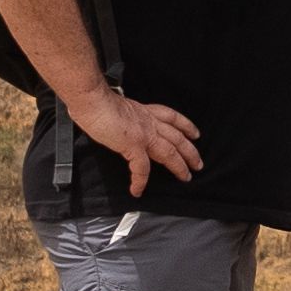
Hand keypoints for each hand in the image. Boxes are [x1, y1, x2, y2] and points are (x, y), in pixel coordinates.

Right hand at [64, 85, 201, 196]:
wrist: (92, 100)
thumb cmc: (97, 101)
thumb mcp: (118, 106)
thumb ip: (125, 116)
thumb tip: (119, 124)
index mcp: (144, 111)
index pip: (171, 117)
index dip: (185, 125)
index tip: (194, 133)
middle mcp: (148, 121)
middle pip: (177, 137)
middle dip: (190, 151)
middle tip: (198, 163)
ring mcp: (143, 133)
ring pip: (170, 152)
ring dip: (179, 165)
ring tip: (186, 177)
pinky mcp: (133, 145)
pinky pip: (142, 168)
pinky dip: (140, 181)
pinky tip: (137, 190)